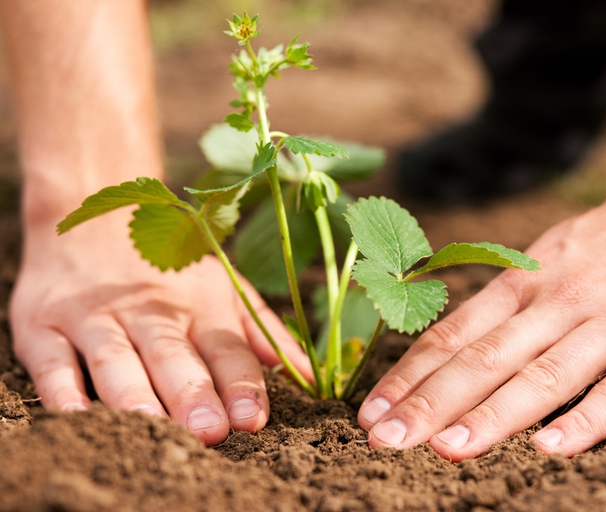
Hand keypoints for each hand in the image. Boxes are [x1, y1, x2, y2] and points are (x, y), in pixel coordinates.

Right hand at [10, 211, 311, 445]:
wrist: (93, 214)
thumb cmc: (171, 266)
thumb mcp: (224, 286)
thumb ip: (262, 330)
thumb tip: (304, 373)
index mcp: (200, 305)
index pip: (225, 349)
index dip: (241, 384)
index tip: (255, 419)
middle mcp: (150, 310)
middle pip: (173, 355)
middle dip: (193, 394)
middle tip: (211, 431)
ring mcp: (95, 316)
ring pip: (116, 358)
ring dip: (135, 395)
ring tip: (155, 428)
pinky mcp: (44, 325)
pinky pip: (53, 360)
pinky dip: (62, 387)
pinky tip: (76, 414)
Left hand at [357, 167, 605, 459]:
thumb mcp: (552, 251)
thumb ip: (509, 297)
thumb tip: (454, 342)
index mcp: (529, 278)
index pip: (455, 332)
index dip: (410, 374)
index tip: (372, 411)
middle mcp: (563, 299)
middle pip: (487, 357)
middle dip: (431, 402)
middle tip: (385, 440)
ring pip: (546, 374)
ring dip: (494, 415)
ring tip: (448, 450)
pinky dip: (588, 419)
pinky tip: (552, 449)